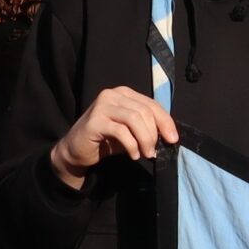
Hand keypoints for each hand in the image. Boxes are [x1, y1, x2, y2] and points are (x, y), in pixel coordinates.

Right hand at [48, 86, 177, 189]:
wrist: (76, 150)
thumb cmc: (107, 140)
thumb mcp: (132, 131)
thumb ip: (148, 127)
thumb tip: (170, 136)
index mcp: (124, 93)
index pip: (152, 104)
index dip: (166, 122)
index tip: (173, 139)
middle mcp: (112, 94)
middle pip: (145, 111)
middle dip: (154, 134)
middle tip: (154, 151)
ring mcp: (102, 105)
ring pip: (135, 119)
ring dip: (145, 139)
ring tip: (146, 154)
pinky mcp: (94, 120)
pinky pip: (121, 131)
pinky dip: (132, 145)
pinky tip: (133, 155)